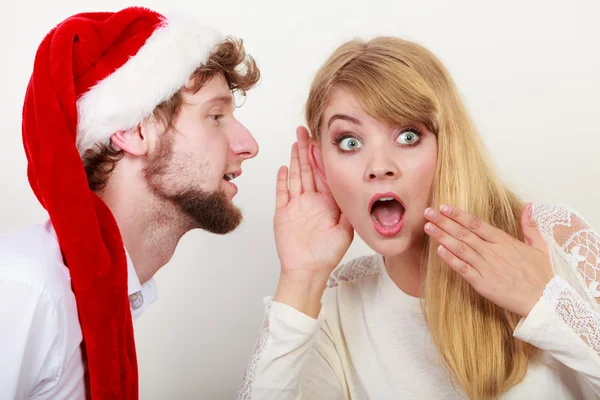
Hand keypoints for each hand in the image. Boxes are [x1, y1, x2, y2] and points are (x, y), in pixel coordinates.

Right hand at [273, 127, 352, 316]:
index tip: (323, 139)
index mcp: (328, 202)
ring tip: (295, 140)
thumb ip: (349, 210)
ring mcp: (297, 205)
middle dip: (307, 149)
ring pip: (296, 175)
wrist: (308, 270)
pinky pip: (282, 192)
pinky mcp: (283, 212)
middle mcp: (313, 200)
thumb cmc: (328, 254)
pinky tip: (284, 166)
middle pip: (309, 169)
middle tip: (305, 130)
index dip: (323, 156)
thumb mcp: (346, 230)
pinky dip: (282, 179)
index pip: (325, 173)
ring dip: (295, 158)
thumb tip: (357, 190)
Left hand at [423, 203, 553, 316]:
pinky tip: (439, 250)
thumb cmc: (541, 275)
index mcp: (504, 241)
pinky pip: (463, 269)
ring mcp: (486, 268)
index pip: (477, 224)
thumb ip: (530, 226)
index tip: (444, 207)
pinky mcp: (483, 284)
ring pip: (460, 249)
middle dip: (444, 221)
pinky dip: (451, 259)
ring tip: (428, 227)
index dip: (459, 215)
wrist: (545, 301)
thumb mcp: (540, 247)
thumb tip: (528, 206)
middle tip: (427, 212)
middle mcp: (493, 252)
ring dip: (443, 237)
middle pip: (464, 233)